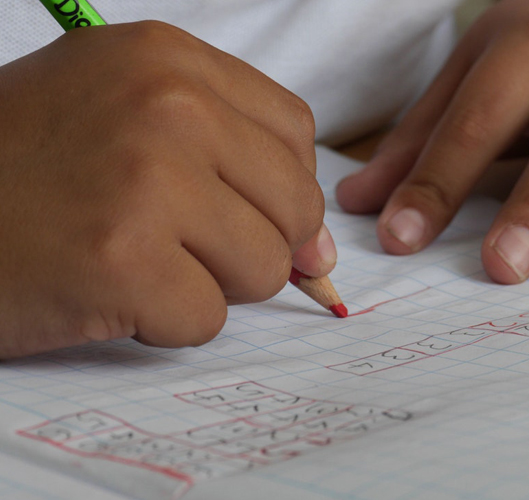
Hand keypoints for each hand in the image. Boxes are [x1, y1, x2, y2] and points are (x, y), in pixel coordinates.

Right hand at [0, 22, 331, 357]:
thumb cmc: (22, 169)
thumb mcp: (123, 118)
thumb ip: (231, 164)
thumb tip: (320, 252)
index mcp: (167, 59)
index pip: (294, 134)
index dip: (279, 188)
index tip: (245, 214)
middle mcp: (166, 105)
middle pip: (294, 205)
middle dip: (251, 244)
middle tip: (175, 244)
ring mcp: (146, 180)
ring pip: (264, 266)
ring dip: (208, 284)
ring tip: (133, 261)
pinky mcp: (122, 260)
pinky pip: (207, 318)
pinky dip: (163, 322)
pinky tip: (105, 291)